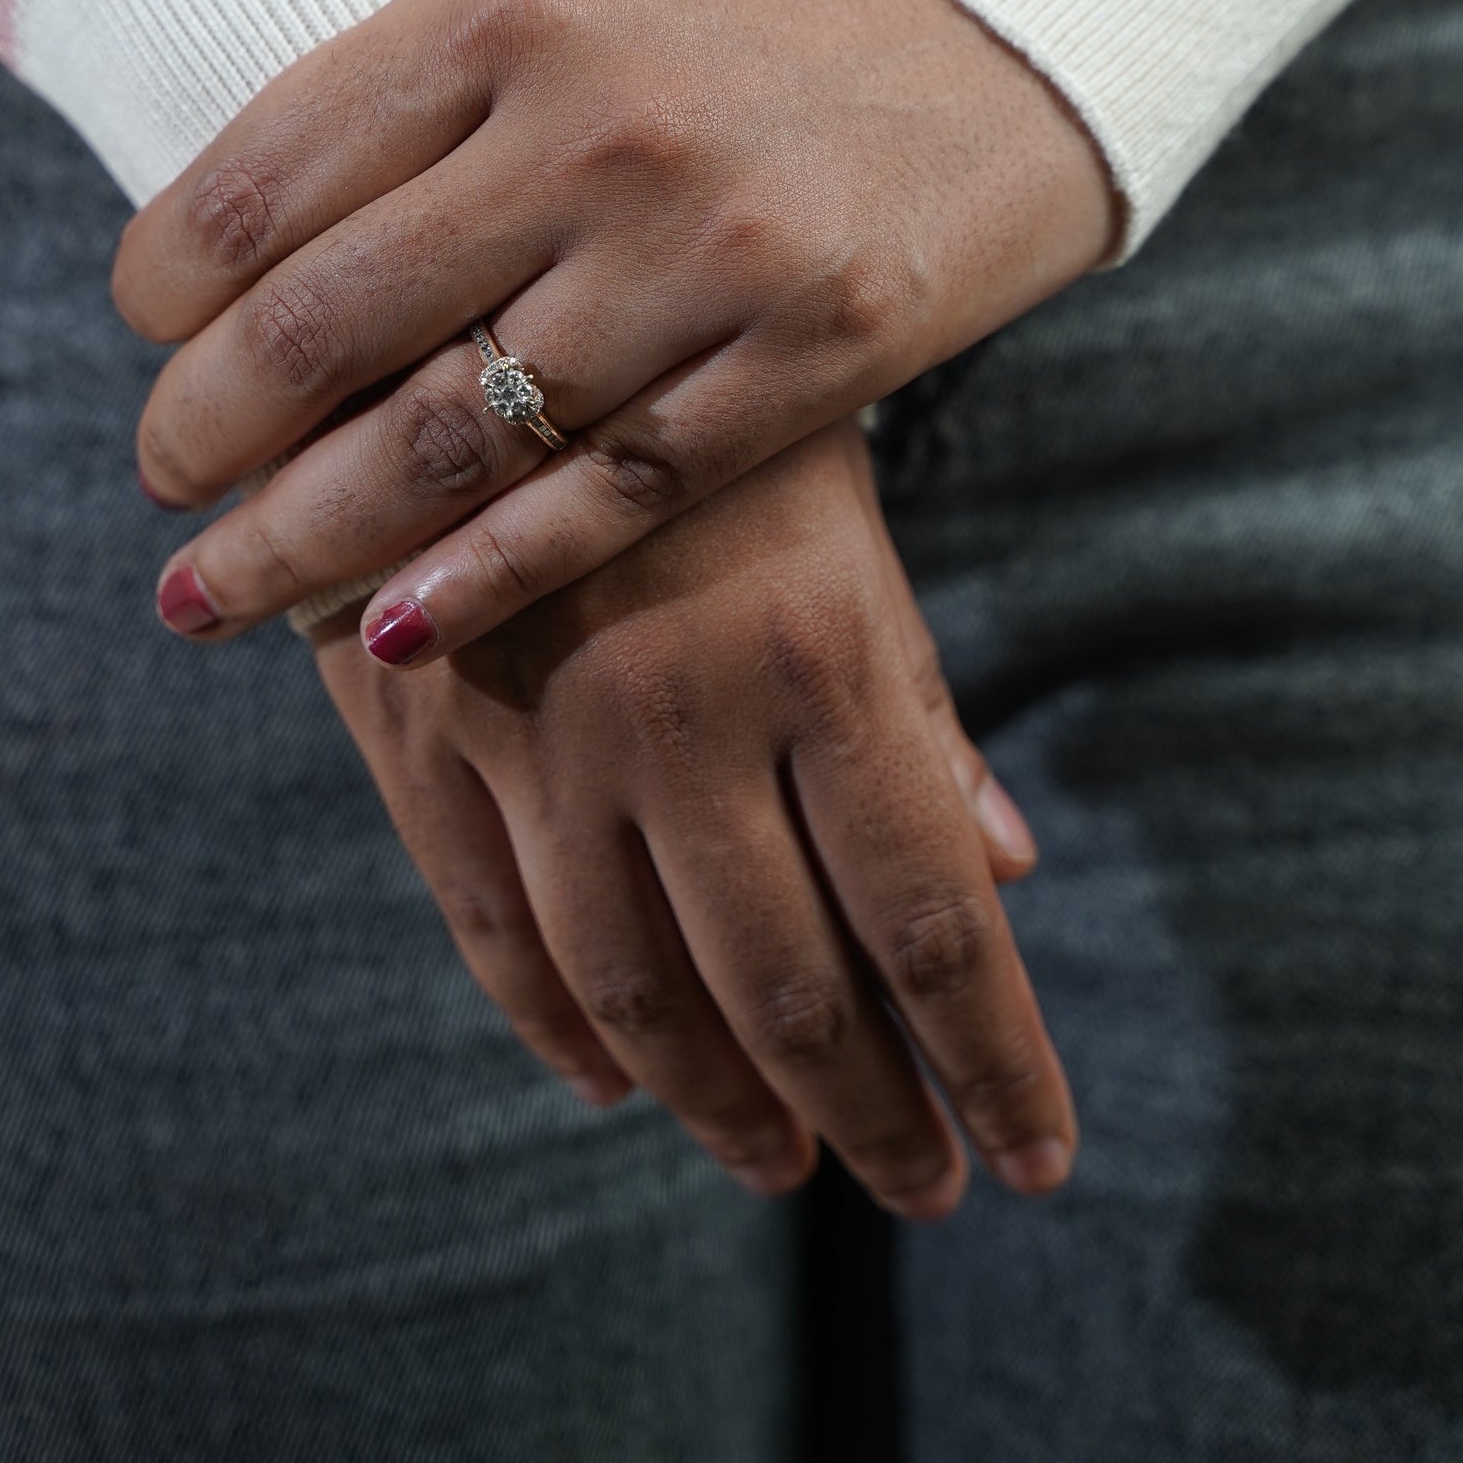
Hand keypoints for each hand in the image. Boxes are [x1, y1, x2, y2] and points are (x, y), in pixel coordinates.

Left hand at [115, 0, 1113, 648]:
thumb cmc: (760, 0)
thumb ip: (424, 86)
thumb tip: (240, 238)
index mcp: (505, 10)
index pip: (260, 183)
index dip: (163, 291)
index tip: (148, 338)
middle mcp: (591, 127)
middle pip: (322, 328)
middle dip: (200, 435)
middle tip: (161, 487)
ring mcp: (705, 249)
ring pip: (448, 439)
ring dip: (298, 540)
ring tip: (211, 598)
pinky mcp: (813, 354)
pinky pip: (607, 498)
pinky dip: (480, 581)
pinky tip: (389, 634)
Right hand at [309, 420, 1075, 1216]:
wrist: (463, 277)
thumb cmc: (696, 377)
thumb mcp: (838, 504)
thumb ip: (912, 696)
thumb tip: (1001, 868)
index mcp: (818, 649)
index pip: (931, 919)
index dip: (994, 1061)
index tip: (1038, 1160)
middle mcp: (680, 714)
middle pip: (793, 989)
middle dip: (876, 1115)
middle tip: (926, 1186)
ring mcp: (538, 734)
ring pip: (642, 992)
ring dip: (725, 1106)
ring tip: (788, 1165)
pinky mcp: (424, 735)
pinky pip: (497, 932)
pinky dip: (564, 1029)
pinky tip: (617, 1085)